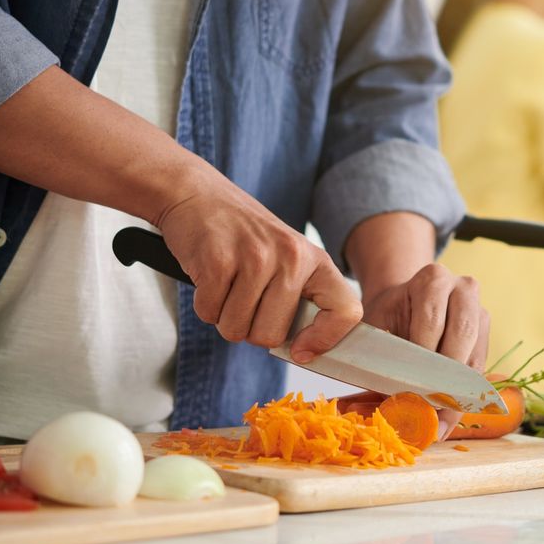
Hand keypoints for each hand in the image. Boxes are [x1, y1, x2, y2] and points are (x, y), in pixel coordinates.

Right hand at [157, 169, 361, 360]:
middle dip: (250, 328)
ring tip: (227, 283)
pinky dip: (204, 304)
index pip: (346, 310)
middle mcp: (291, 257)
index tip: (301, 350)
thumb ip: (299, 298)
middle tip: (244, 298)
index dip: (326, 339)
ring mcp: (255, 257)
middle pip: (271, 335)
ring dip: (224, 316)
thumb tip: (304, 350)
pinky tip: (209, 277)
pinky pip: (209, 313)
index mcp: (314, 259)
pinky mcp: (218, 261)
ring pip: (236, 329)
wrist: (197, 193)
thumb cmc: (242, 234)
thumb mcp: (286, 256)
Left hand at [361, 264, 489, 438]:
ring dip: (455, 392)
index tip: (410, 389)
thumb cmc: (388, 315)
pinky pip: (478, 371)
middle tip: (425, 407)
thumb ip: (374, 354)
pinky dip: (461, 397)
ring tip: (435, 421)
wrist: (406, 303)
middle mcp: (463, 289)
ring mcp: (480, 312)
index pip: (431, 320)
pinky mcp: (486, 336)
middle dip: (443, 376)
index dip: (422, 357)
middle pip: (461, 335)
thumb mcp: (375, 325)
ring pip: (474, 356)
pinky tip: (445, 419)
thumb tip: (370, 403)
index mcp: (433, 278)